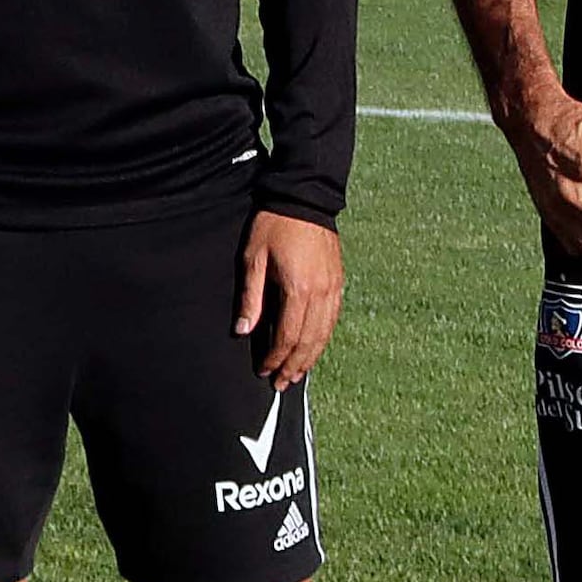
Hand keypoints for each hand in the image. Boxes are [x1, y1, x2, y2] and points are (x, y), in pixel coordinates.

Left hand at [236, 207, 344, 388]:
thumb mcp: (253, 259)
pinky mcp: (338, 282)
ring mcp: (333, 288)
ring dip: (310, 357)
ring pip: (324, 334)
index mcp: (297, 289)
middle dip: (294, 365)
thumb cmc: (273, 225)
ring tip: (297, 374)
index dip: (274, 357)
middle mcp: (320, 294)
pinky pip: (333, 319)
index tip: (263, 371)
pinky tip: (314, 348)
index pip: (286, 335)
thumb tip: (244, 330)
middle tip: (281, 383)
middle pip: (308, 341)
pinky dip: (323, 339)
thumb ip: (251, 297)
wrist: (304, 198)